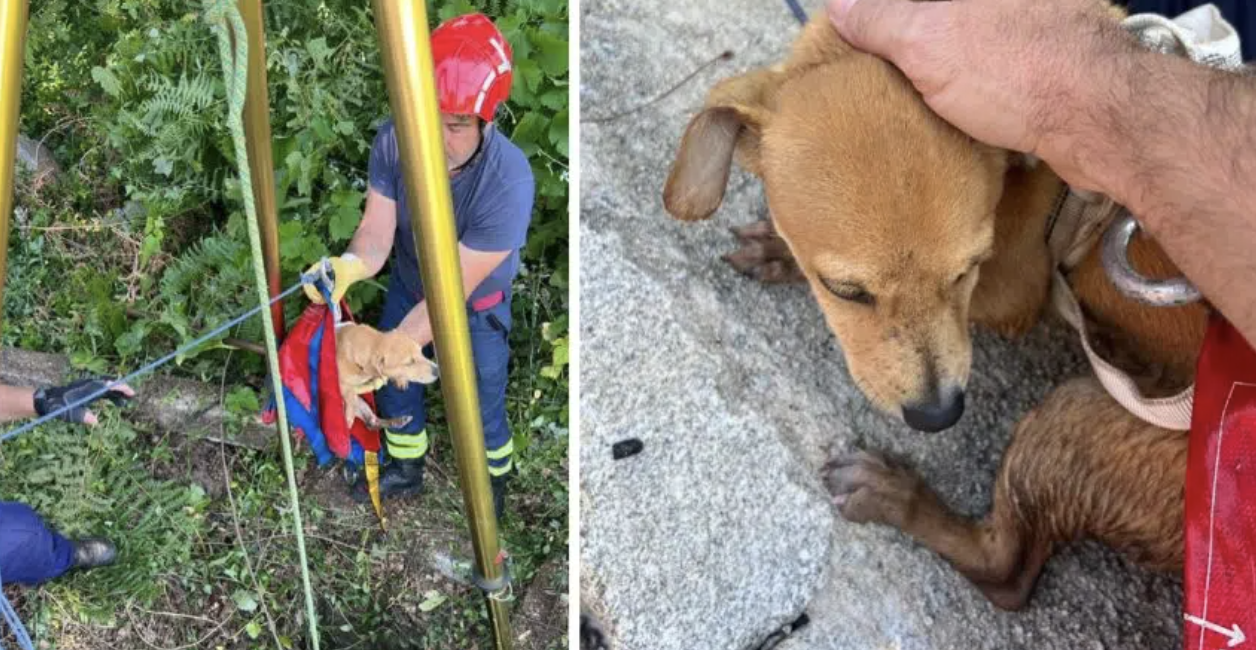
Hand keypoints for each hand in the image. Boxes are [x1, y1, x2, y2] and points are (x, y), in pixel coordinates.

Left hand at [33, 379, 135, 425]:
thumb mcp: (71, 414)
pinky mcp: (86, 390)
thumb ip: (83, 417)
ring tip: (124, 403)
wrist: (47, 400)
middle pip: (110, 384)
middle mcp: (90, 385)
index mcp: (89, 390)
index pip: (109, 386)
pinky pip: (102, 390)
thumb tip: (95, 422)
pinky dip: (111, 395)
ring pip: (107, 387)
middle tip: (131, 396)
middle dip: (122, 389)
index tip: (130, 392)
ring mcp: (88, 386)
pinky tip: (116, 403)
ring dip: (117, 394)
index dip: (121, 388)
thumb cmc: (59, 407)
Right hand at [303, 254, 368, 304]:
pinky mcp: (323, 286)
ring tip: (327, 301)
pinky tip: (329, 300)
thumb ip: (339, 289)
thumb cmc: (348, 268)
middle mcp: (316, 274)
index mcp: (318, 267)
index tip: (318, 295)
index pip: (307, 278)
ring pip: (312, 291)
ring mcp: (319, 280)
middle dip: (313, 295)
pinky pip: (318, 294)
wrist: (353, 268)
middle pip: (307, 286)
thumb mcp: (344, 278)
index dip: (309, 288)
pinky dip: (322, 298)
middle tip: (322, 301)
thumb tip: (333, 301)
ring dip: (317, 298)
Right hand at [827, 0, 1131, 189]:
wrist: (1102, 118)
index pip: (917, 4)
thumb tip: (841, 9)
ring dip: (949, 63)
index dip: (889, 17)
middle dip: (917, 36)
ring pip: (978, 38)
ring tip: (916, 94)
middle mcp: (1018, 0)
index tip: (864, 39)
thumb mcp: (925, 42)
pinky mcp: (1060, 59)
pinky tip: (963, 108)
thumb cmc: (1014, 72)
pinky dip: (980, 83)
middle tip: (884, 71)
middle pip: (948, 17)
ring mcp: (1045, 22)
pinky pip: (1004, 64)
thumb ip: (881, 21)